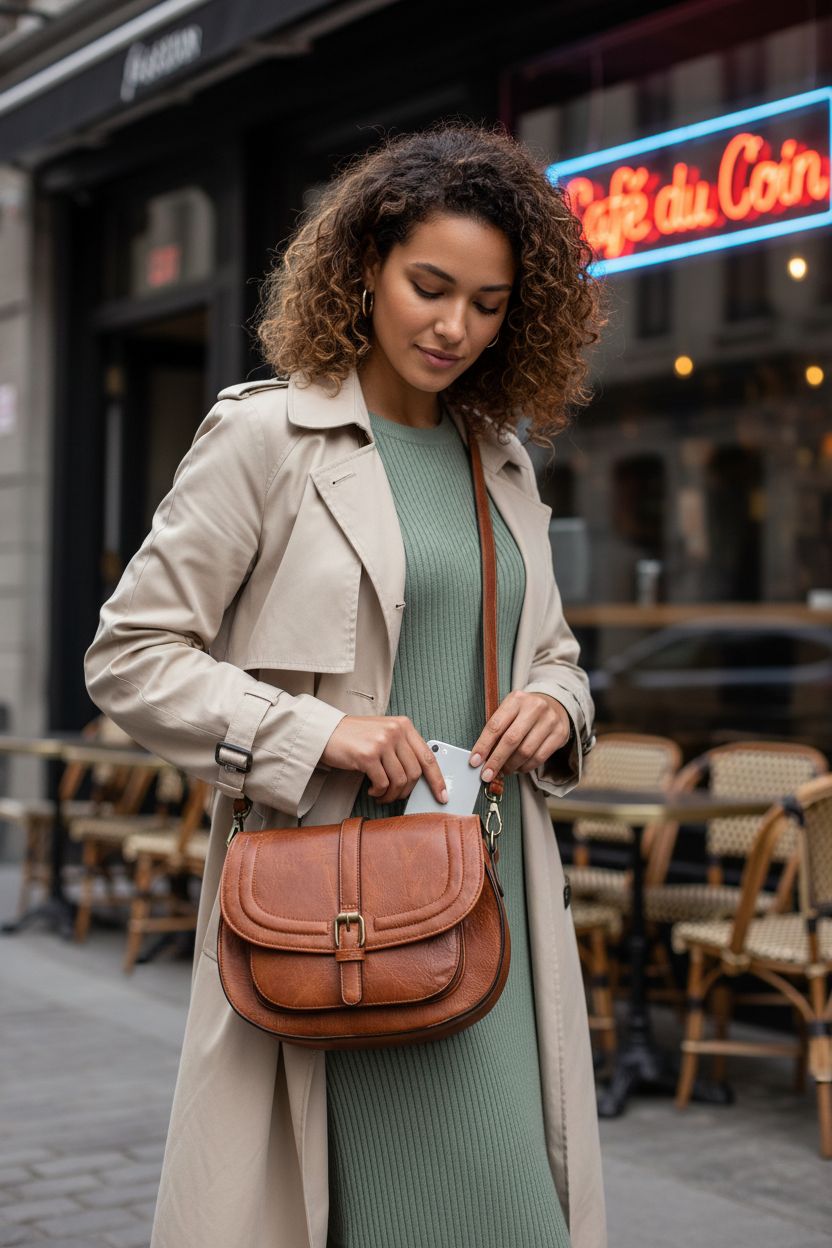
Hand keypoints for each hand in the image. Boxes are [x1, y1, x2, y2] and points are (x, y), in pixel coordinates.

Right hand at [320, 715, 447, 804]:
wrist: (325, 732)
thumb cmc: (355, 737)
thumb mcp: (384, 734)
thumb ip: (403, 748)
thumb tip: (421, 777)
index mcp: (404, 725)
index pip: (428, 756)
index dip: (437, 779)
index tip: (442, 795)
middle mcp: (395, 731)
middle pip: (414, 773)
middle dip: (406, 791)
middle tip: (394, 796)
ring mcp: (382, 742)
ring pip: (399, 781)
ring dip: (391, 794)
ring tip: (381, 794)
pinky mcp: (367, 755)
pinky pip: (383, 783)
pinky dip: (379, 792)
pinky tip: (371, 790)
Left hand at [468, 691, 571, 782]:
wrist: (555, 704)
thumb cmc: (525, 711)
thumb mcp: (509, 710)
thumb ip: (497, 730)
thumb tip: (482, 758)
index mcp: (516, 699)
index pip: (496, 725)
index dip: (483, 746)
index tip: (474, 761)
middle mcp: (534, 708)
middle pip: (511, 740)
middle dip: (496, 761)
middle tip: (486, 774)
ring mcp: (549, 721)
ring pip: (526, 751)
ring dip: (511, 766)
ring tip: (503, 771)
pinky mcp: (559, 734)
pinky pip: (539, 758)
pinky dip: (525, 767)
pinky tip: (518, 768)